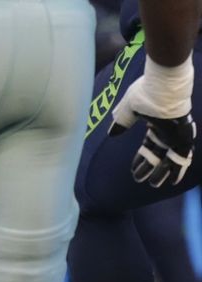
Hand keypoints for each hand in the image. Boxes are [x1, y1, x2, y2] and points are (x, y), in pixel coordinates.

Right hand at [109, 57, 195, 187]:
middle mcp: (167, 130)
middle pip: (159, 153)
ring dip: (163, 172)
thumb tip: (112, 133)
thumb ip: (121, 121)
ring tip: (153, 184)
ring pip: (171, 158)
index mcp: (156, 123)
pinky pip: (182, 157)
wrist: (163, 84)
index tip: (133, 169)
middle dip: (150, 167)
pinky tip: (173, 181)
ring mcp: (176, 133)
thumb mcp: (129, 108)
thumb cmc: (147, 91)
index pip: (150, 145)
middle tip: (141, 179)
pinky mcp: (182, 136)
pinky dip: (178, 169)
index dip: (142, 158)